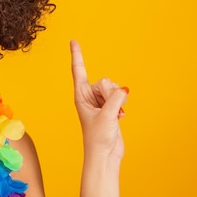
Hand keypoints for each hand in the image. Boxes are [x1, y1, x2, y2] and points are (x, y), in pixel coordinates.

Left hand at [70, 40, 127, 160]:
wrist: (105, 155)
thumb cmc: (98, 139)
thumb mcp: (106, 116)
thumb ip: (115, 99)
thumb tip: (123, 90)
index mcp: (81, 96)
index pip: (78, 71)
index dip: (77, 55)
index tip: (73, 41)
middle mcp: (90, 97)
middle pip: (105, 81)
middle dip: (110, 93)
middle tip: (107, 111)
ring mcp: (101, 102)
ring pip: (115, 88)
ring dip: (118, 101)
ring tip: (112, 116)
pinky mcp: (111, 108)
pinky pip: (120, 96)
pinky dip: (122, 106)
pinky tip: (119, 117)